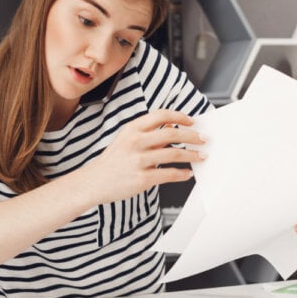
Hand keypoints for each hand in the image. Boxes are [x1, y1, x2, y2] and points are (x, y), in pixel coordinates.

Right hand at [83, 109, 205, 204]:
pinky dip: (182, 174)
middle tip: (203, 139)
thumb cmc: (112, 161)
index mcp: (132, 129)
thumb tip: (172, 127)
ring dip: (192, 155)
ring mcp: (138, 160)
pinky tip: (187, 173)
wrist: (93, 182)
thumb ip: (148, 133)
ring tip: (201, 157)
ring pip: (174, 153)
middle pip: (172, 133)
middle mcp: (135, 142)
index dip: (180, 117)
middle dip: (192, 136)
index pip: (161, 115)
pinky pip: (169, 174)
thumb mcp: (126, 139)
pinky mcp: (142, 178)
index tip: (192, 121)